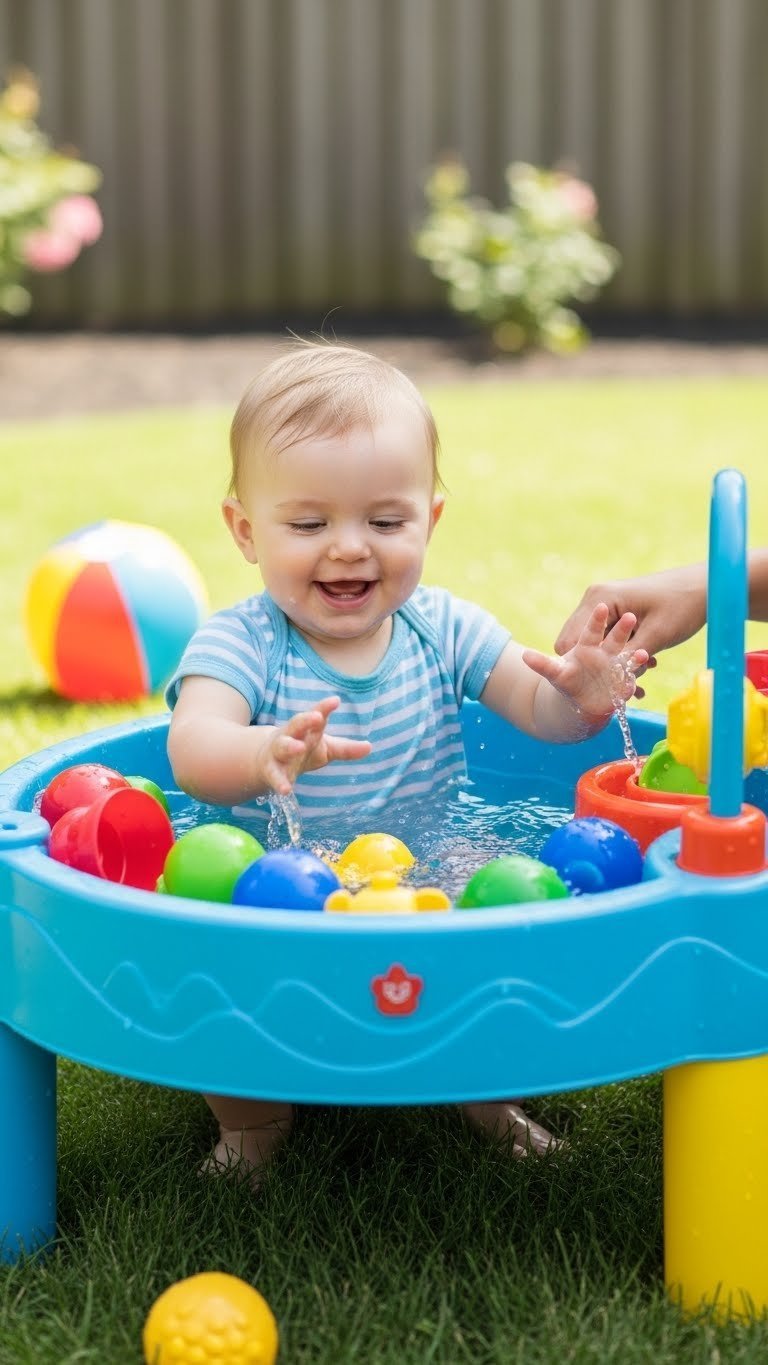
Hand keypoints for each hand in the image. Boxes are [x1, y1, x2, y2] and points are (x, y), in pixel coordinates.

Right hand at [262, 695, 371, 795]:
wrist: (267, 760)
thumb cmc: (302, 749)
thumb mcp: (326, 748)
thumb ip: (346, 749)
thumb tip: (370, 747)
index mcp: (307, 729)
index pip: (317, 716)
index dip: (325, 708)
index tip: (335, 701)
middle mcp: (292, 736)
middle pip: (297, 724)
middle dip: (306, 720)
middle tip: (317, 717)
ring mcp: (279, 752)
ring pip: (282, 746)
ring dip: (290, 746)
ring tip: (299, 748)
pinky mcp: (271, 770)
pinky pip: (274, 775)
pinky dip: (279, 782)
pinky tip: (285, 790)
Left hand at [523, 604, 648, 721]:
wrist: (583, 704)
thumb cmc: (568, 684)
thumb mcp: (555, 675)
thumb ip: (543, 665)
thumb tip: (525, 658)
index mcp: (587, 644)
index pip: (592, 628)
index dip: (596, 619)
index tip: (601, 607)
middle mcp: (604, 651)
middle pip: (615, 636)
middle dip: (622, 628)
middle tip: (632, 617)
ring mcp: (617, 663)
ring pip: (628, 653)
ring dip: (635, 654)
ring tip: (644, 655)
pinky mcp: (625, 678)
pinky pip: (634, 672)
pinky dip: (637, 671)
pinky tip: (647, 671)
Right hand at [554, 566, 707, 691]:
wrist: (705, 587)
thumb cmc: (682, 605)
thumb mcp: (655, 636)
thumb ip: (626, 659)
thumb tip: (606, 682)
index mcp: (599, 599)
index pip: (568, 642)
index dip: (581, 667)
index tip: (603, 683)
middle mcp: (596, 600)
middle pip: (578, 645)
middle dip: (600, 666)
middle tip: (629, 682)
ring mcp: (606, 605)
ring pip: (597, 645)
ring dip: (615, 662)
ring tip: (642, 675)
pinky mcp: (618, 612)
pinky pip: (610, 639)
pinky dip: (622, 654)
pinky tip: (644, 666)